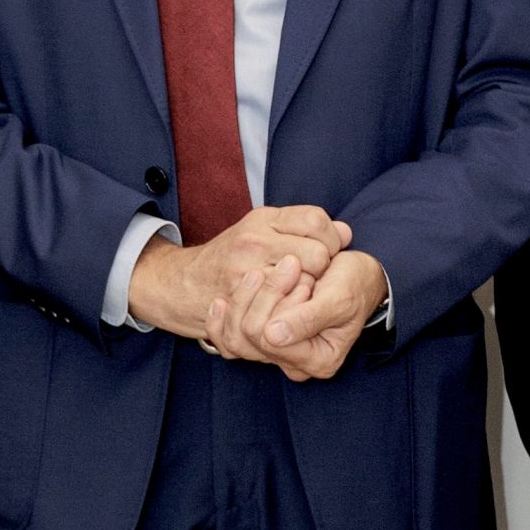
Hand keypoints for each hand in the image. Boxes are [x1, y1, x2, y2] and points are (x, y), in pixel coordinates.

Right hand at [128, 206, 347, 339]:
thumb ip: (303, 227)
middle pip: (318, 253)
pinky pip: (286, 308)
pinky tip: (288, 308)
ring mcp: (246, 271)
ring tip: (302, 292)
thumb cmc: (231, 255)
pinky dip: (294, 310)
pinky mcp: (241, 300)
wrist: (184, 284)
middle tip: (315, 276)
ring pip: (306, 282)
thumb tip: (345, 232)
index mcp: (262, 218)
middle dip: (324, 268)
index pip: (317, 221)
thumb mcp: (263, 228)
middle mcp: (254, 240)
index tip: (327, 252)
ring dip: (311, 291)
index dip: (331, 239)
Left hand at [206, 245, 387, 380]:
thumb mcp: (339, 298)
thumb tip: (273, 336)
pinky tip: (219, 301)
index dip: (279, 302)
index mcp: (319, 361)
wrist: (351, 276)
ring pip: (236, 336)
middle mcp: (295, 364)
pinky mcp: (262, 340)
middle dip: (265, 295)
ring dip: (246, 298)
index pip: (273, 339)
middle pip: (251, 336)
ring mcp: (276, 354)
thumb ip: (309, 318)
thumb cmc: (352, 284)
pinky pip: (228, 339)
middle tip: (286, 265)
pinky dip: (221, 319)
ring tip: (263, 272)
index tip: (298, 272)